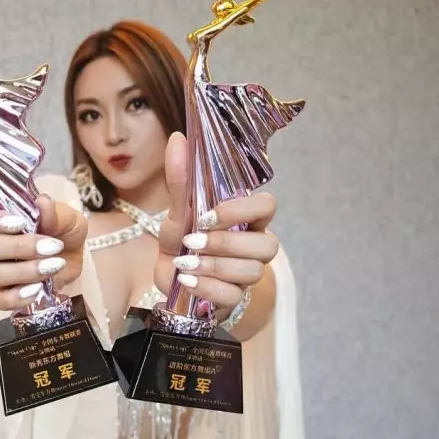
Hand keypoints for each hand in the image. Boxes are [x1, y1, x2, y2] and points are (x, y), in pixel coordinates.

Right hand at [0, 195, 86, 310]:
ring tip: (53, 266)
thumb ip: (54, 211)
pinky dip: (16, 297)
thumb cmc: (64, 230)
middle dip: (17, 247)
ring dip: (23, 271)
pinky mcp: (7, 293)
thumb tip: (42, 202)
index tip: (19, 223)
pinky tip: (37, 289)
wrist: (77, 256)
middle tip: (50, 246)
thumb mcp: (67, 216)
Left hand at [154, 133, 278, 311]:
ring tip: (185, 264)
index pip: (267, 206)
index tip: (207, 214)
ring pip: (252, 271)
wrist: (171, 279)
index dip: (242, 210)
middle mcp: (253, 245)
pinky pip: (233, 296)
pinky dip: (207, 288)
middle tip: (193, 241)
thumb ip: (181, 179)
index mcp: (246, 219)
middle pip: (267, 244)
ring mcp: (247, 274)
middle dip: (227, 243)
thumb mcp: (177, 210)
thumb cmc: (183, 241)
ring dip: (214, 266)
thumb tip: (178, 139)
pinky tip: (187, 282)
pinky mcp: (234, 298)